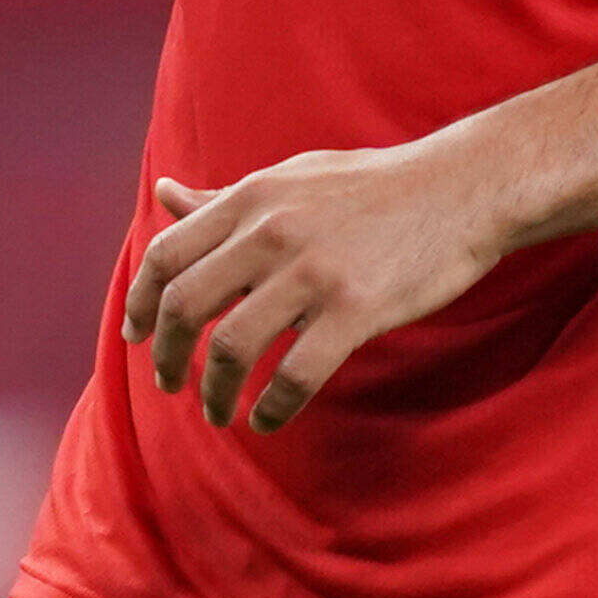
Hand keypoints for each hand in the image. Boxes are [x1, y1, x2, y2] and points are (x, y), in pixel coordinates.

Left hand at [120, 139, 509, 434]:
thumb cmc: (373, 186)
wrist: (461, 188)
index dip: (141, 302)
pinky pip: (294, 376)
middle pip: (186, 306)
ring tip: (217, 413)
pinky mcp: (355, 310)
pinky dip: (271, 409)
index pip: (167, 253)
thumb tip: (164, 195)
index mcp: (251, 199)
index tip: (136, 336)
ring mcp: (312, 272)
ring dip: (213, 393)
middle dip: (166, 356)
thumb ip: (224, 198)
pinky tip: (268, 419)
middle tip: (168, 385)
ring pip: (231, 348)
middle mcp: (271, 232)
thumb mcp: (290, 178)